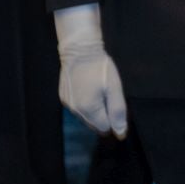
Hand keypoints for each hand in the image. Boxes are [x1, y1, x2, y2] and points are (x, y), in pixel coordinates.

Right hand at [54, 4, 127, 137]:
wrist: (79, 50)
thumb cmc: (101, 68)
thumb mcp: (115, 88)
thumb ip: (117, 111)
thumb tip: (121, 132)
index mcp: (89, 109)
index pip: (105, 128)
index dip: (113, 118)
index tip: (114, 103)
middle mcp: (76, 111)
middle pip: (94, 125)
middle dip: (104, 115)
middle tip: (107, 95)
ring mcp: (68, 105)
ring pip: (86, 117)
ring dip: (94, 110)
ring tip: (97, 90)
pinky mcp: (64, 98)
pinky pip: (78, 109)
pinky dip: (85, 104)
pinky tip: (88, 89)